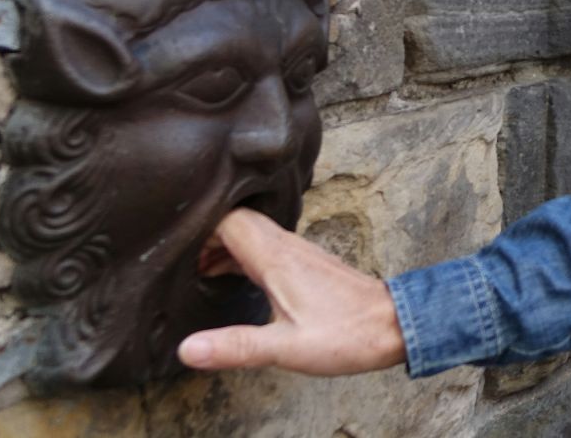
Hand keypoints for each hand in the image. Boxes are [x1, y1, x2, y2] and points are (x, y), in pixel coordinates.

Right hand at [177, 208, 406, 375]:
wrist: (394, 326)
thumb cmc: (346, 335)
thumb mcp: (284, 348)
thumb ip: (236, 347)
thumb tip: (187, 349)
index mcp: (276, 259)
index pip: (229, 220)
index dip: (198, 229)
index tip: (175, 250)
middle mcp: (287, 247)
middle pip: (237, 221)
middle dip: (205, 235)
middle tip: (179, 261)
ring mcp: (298, 254)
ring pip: (252, 233)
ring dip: (223, 246)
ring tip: (196, 271)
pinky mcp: (306, 265)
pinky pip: (266, 248)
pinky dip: (242, 257)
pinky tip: (233, 279)